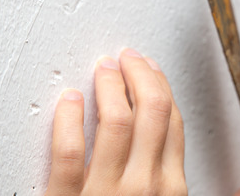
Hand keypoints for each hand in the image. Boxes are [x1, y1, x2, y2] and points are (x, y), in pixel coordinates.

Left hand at [45, 48, 186, 194]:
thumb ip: (156, 171)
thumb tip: (151, 127)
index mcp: (169, 187)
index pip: (171, 120)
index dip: (159, 84)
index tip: (147, 66)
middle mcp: (144, 186)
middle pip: (151, 111)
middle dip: (140, 74)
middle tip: (126, 57)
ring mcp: (106, 192)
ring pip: (116, 122)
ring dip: (109, 85)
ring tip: (102, 68)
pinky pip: (69, 152)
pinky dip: (69, 119)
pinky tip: (69, 100)